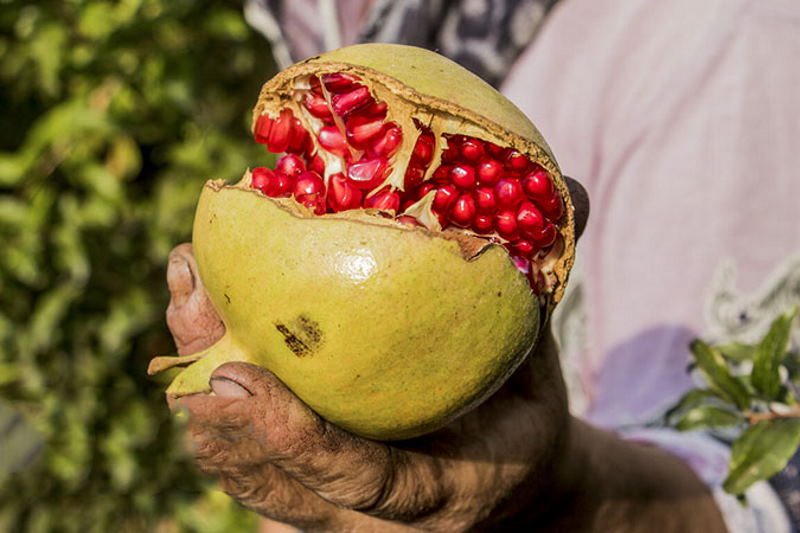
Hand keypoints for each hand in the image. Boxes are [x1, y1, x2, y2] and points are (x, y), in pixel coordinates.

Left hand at [163, 180, 724, 531]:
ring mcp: (333, 517)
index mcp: (438, 493)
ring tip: (187, 292)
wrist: (507, 486)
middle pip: (274, 485)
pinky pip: (246, 460)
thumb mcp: (540, 366)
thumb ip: (540, 292)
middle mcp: (372, 521)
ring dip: (201, 395)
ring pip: (246, 474)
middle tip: (193, 305)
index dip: (294, 438)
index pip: (356, 480)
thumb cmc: (519, 418)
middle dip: (218, 408)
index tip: (240, 373)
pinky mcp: (307, 498)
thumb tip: (567, 190)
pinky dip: (212, 398)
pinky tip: (199, 323)